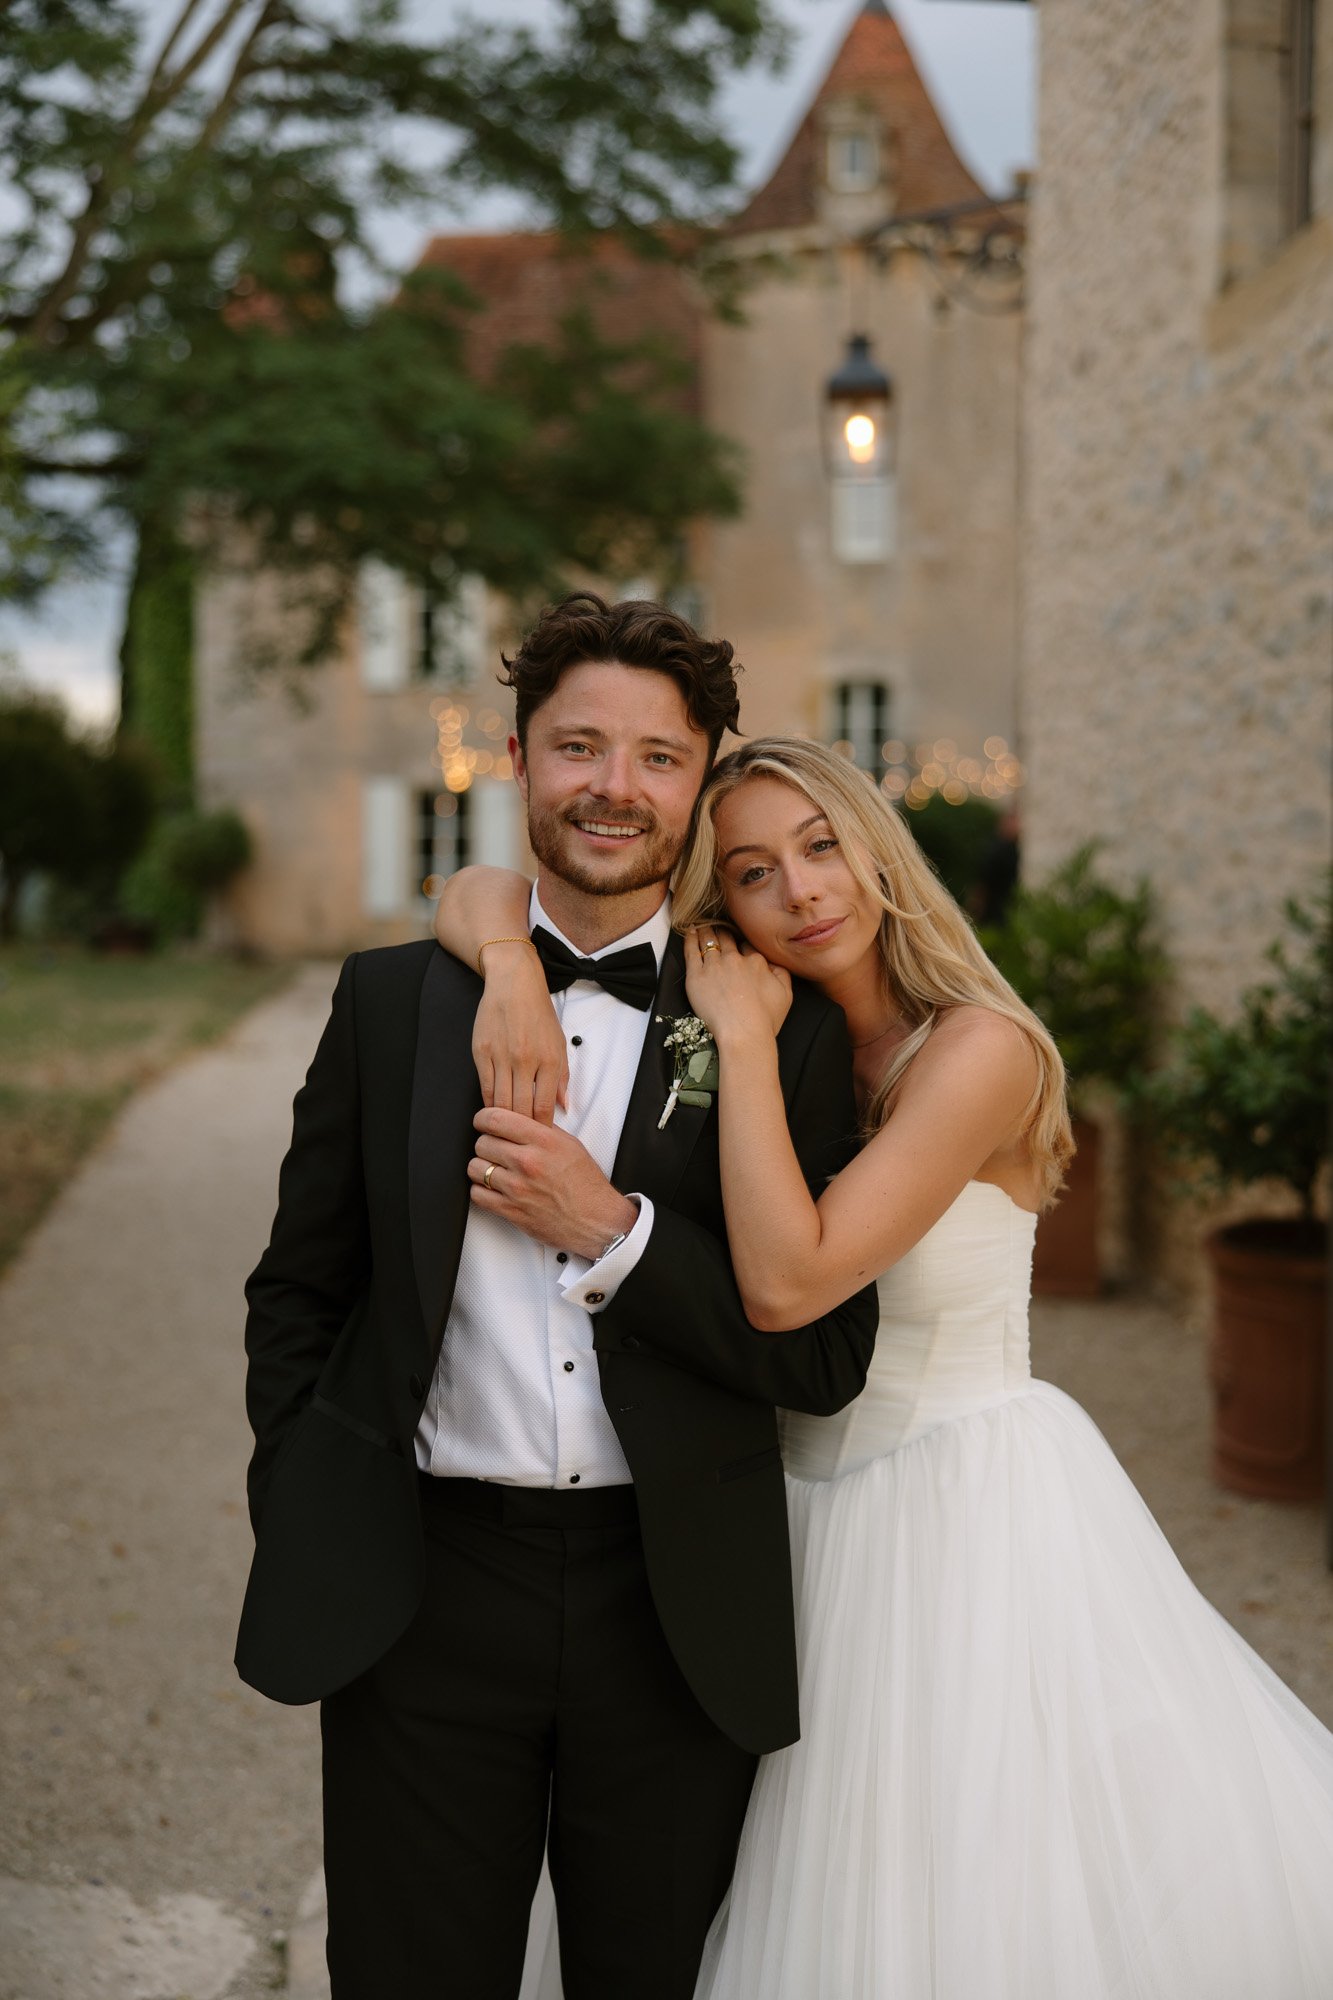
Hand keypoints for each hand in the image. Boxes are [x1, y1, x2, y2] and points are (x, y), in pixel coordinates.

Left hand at [468, 1108, 637, 1258]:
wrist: (595, 1220)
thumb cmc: (586, 1185)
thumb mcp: (570, 1145)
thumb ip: (542, 1129)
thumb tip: (519, 1118)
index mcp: (543, 1141)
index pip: (496, 1119)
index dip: (483, 1118)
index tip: (483, 1122)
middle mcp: (528, 1162)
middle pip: (482, 1142)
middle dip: (486, 1144)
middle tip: (495, 1149)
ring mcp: (517, 1188)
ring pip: (476, 1168)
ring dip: (481, 1167)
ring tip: (494, 1169)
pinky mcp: (511, 1210)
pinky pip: (477, 1194)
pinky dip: (481, 1190)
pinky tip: (493, 1188)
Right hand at [472, 943, 568, 1122]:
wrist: (514, 984)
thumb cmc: (539, 1014)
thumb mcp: (559, 1043)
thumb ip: (562, 1077)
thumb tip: (564, 1107)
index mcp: (549, 1059)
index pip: (544, 1107)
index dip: (541, 1127)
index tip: (539, 1136)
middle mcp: (525, 1060)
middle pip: (521, 1109)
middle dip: (522, 1129)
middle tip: (521, 1141)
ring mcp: (501, 1057)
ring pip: (501, 1102)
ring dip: (504, 1120)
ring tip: (507, 1131)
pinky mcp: (481, 1052)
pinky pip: (485, 1087)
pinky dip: (489, 1103)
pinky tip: (493, 1111)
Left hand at [684, 925, 791, 1046]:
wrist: (744, 1034)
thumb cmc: (765, 1020)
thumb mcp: (786, 995)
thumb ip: (782, 973)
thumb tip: (775, 963)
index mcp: (756, 962)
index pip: (747, 945)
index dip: (741, 943)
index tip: (737, 943)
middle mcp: (735, 959)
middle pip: (727, 938)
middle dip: (722, 931)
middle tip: (717, 928)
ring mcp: (714, 966)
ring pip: (709, 940)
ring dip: (706, 930)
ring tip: (702, 925)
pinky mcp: (696, 976)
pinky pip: (691, 951)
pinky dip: (690, 938)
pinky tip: (690, 932)